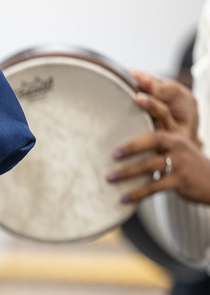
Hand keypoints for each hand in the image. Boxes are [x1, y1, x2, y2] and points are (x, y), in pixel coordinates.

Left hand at [109, 73, 209, 204]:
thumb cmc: (184, 163)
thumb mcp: (174, 148)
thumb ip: (155, 140)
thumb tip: (121, 139)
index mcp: (175, 134)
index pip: (163, 114)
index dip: (151, 104)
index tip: (136, 96)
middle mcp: (178, 144)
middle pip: (155, 139)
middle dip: (133, 145)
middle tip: (114, 154)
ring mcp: (180, 162)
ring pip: (151, 165)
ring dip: (128, 172)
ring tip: (109, 178)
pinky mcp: (180, 181)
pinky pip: (154, 187)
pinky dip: (137, 193)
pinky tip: (122, 199)